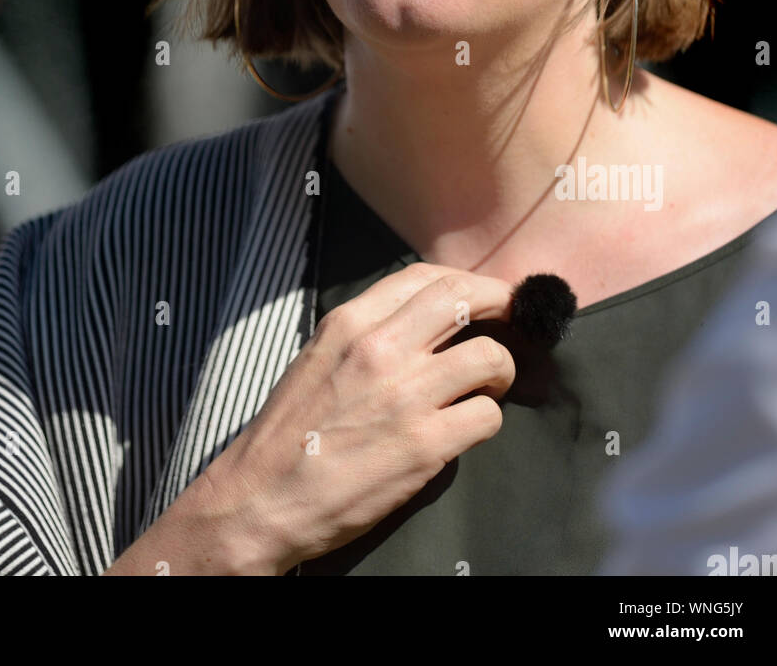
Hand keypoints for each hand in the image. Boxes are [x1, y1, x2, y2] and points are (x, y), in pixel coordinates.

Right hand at [206, 262, 515, 571]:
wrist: (261, 500)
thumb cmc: (287, 434)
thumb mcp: (317, 357)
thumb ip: (364, 334)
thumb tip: (420, 321)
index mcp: (349, 323)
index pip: (423, 277)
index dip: (467, 280)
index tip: (485, 293)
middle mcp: (380, 348)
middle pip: (465, 298)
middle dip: (502, 301)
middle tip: (516, 315)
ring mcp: (407, 395)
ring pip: (491, 357)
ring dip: (501, 370)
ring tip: (489, 386)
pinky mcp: (425, 445)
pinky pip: (488, 416)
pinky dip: (487, 420)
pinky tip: (468, 427)